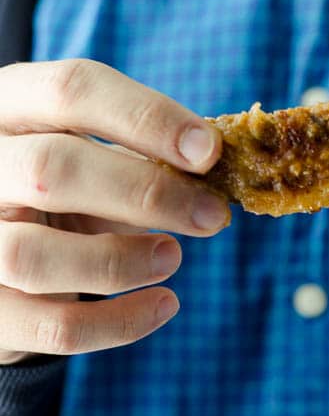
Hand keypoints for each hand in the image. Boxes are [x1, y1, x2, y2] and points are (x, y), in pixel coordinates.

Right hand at [0, 59, 229, 364]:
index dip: (148, 118)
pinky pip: (49, 325)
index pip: (72, 90)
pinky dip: (118, 322)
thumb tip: (219, 173)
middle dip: (147, 193)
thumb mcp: (92, 157)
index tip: (210, 151)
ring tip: (174, 257)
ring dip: (121, 260)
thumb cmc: (65, 191)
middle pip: (51, 169)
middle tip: (214, 215)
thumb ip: (144, 158)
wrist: (3, 253)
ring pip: (33, 256)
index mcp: (10, 106)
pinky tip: (164, 305)